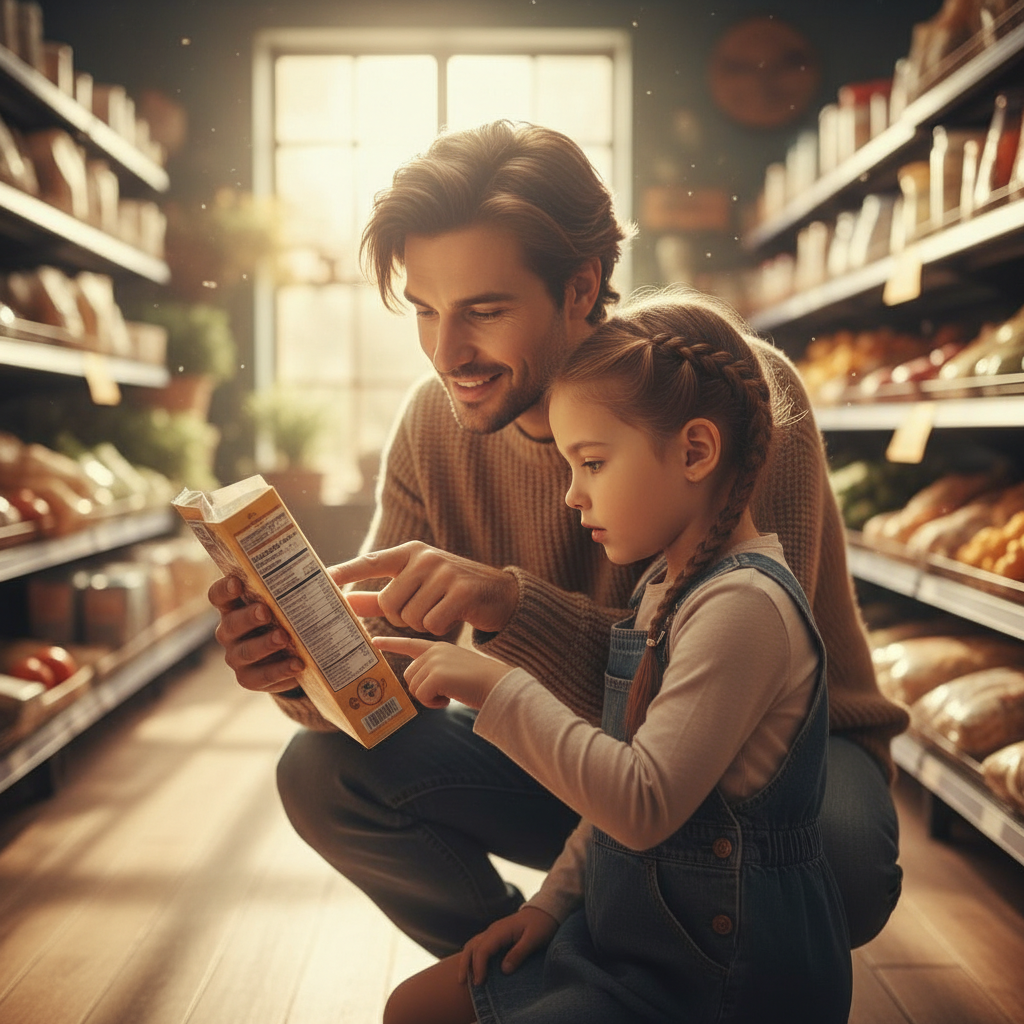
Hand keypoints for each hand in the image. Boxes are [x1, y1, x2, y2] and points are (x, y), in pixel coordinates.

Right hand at [207, 575, 303, 693]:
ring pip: (244, 652)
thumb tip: (333, 576)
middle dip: (247, 617)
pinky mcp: (249, 678)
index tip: (237, 582)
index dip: (224, 589)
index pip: (219, 596)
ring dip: (264, 644)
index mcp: (235, 607)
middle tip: (265, 611)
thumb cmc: (289, 618)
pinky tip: (297, 664)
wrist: (292, 655)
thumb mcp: (293, 602)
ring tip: (284, 637)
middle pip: (230, 624)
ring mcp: (237, 656)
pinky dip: (280, 670)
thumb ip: (303, 589)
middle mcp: (230, 632)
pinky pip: (261, 677)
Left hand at [329, 542, 517, 635]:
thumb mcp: (414, 587)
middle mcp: (425, 557)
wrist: (498, 593)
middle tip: (420, 610)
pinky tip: (451, 616)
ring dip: (421, 624)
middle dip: (400, 617)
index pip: (370, 562)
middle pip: (389, 603)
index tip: (322, 579)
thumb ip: (377, 598)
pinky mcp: (463, 591)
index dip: (346, 572)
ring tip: (438, 610)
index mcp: (409, 552)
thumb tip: (343, 602)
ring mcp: (445, 572)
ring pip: (410, 616)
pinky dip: (438, 628)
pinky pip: (432, 623)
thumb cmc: (448, 591)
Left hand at [371, 636, 510, 709]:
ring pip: (414, 687)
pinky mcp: (436, 674)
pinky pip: (421, 696)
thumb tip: (418, 685)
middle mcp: (434, 651)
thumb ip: (435, 671)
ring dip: (430, 697)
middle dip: (423, 689)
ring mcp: (434, 661)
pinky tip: (450, 698)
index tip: (374, 642)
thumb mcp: (455, 669)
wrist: (497, 684)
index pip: (411, 644)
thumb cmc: (480, 683)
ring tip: (451, 693)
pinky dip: (434, 703)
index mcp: (439, 648)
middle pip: (409, 675)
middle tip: (446, 692)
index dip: (391, 644)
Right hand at [458, 906, 558, 985]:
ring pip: (472, 944)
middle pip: (473, 947)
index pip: (483, 949)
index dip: (478, 967)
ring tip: (463, 978)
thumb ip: (519, 953)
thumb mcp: (534, 939)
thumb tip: (504, 970)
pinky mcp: (496, 936)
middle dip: (467, 966)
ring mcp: (493, 932)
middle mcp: (493, 930)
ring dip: (466, 960)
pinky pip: (478, 945)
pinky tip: (472, 967)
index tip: (479, 983)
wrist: (544, 911)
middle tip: (464, 984)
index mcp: (500, 931)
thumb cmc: (541, 925)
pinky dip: (472, 956)